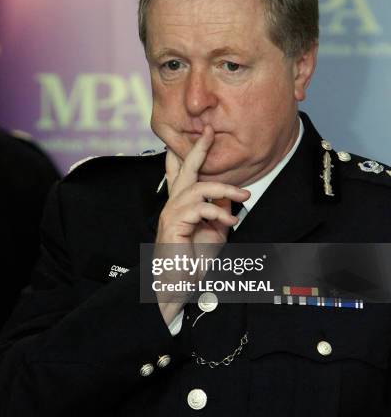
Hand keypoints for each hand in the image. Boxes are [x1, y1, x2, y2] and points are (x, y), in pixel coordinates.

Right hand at [155, 125, 249, 324]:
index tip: (203, 134)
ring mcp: (172, 213)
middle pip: (184, 169)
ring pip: (198, 188)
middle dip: (198, 149)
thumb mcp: (214, 233)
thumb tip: (232, 197)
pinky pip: (199, 208)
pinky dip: (218, 212)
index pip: (183, 173)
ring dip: (225, 189)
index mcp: (182, 205)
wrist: (177, 285)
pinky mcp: (174, 224)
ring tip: (245, 196)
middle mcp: (173, 204)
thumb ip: (220, 213)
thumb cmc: (192, 262)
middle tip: (209, 131)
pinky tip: (230, 219)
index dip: (191, 153)